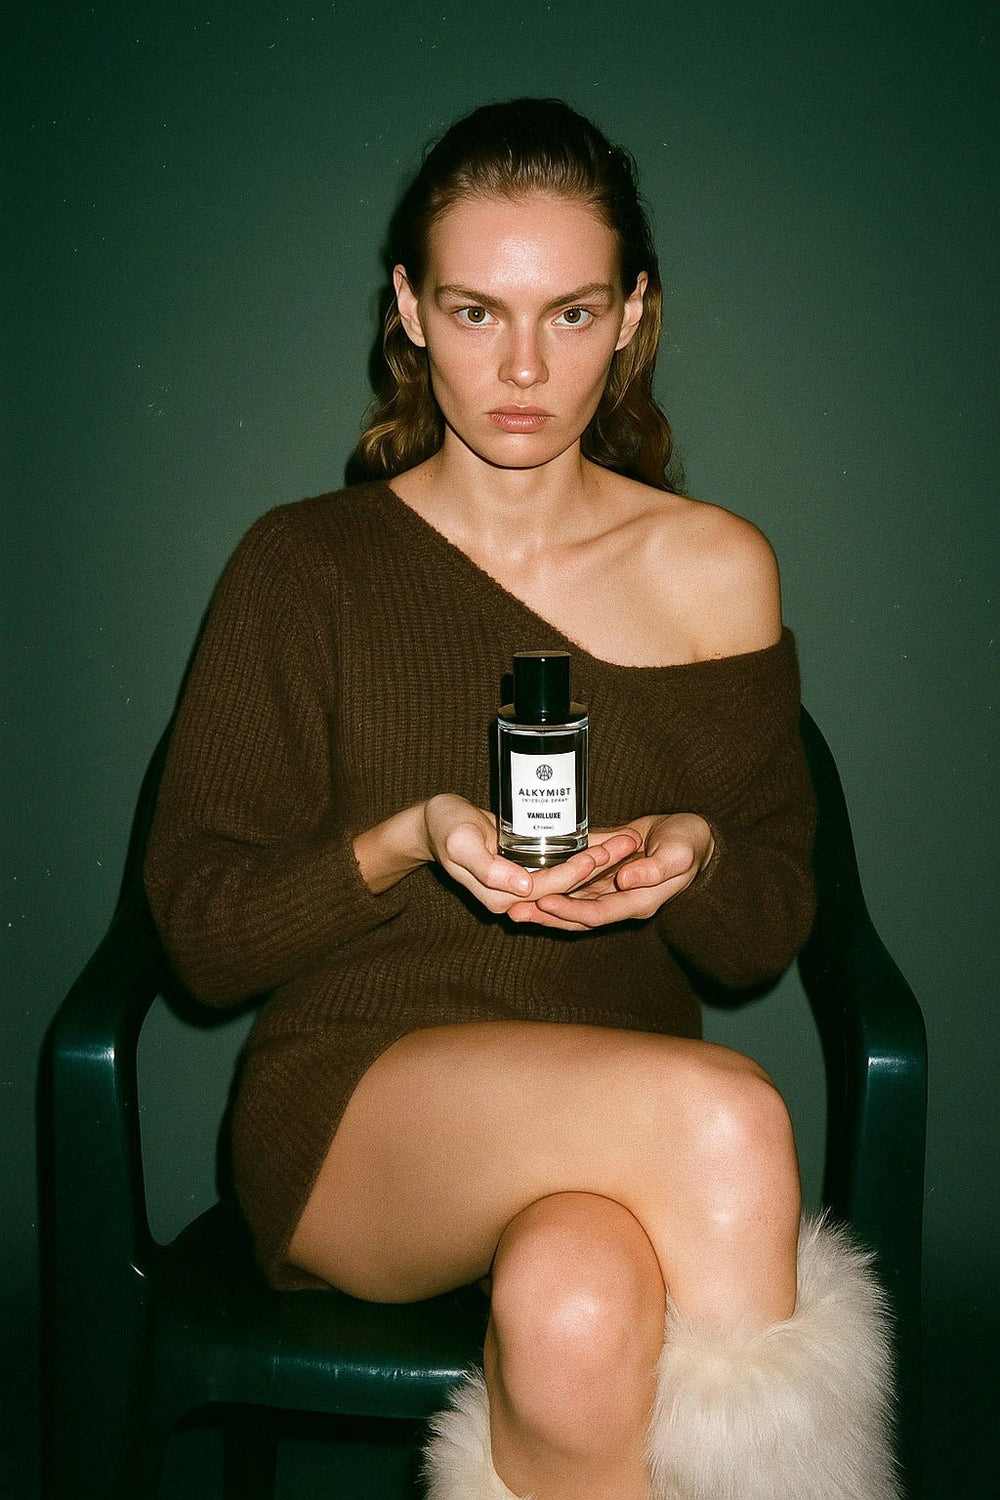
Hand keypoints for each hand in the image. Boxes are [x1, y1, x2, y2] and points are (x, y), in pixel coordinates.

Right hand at [422, 794, 641, 916]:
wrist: (433, 823)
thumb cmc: (443, 826)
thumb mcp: (458, 843)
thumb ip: (487, 868)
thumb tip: (524, 887)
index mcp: (501, 895)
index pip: (548, 888)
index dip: (575, 873)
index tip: (599, 855)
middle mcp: (517, 894)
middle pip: (566, 884)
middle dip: (600, 865)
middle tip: (629, 843)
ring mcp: (523, 882)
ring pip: (570, 875)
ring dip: (600, 860)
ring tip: (629, 840)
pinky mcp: (528, 868)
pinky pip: (563, 863)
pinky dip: (585, 851)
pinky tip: (609, 838)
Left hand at [506, 813, 714, 930]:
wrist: (691, 837)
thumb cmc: (688, 844)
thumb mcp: (678, 853)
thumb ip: (656, 869)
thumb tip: (627, 879)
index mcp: (638, 901)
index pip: (596, 913)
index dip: (568, 909)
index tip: (543, 902)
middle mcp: (620, 902)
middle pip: (576, 917)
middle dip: (545, 916)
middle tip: (513, 911)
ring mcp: (611, 893)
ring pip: (570, 906)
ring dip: (542, 907)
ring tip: (511, 906)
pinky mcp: (604, 879)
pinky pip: (574, 890)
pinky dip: (553, 890)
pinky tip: (529, 887)